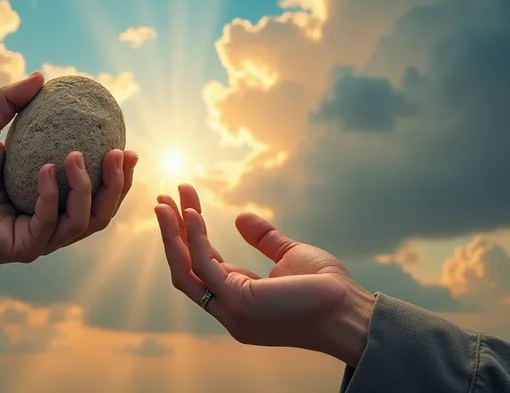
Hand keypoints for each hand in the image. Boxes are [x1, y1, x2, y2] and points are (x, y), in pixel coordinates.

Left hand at [0, 72, 136, 289]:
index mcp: (53, 197)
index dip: (119, 173)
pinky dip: (52, 195)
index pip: (98, 190)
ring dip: (88, 188)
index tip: (126, 146)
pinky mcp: (28, 248)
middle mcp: (54, 218)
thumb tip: (41, 76)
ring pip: (86, 221)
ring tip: (77, 156)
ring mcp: (43, 236)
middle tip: (120, 153)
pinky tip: (45, 170)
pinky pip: (50, 224)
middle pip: (103, 210)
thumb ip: (11, 101)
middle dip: (118, 184)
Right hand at [154, 184, 375, 366]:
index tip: (183, 203)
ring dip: (172, 234)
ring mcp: (230, 309)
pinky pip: (205, 266)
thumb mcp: (289, 255)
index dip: (189, 235)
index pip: (202, 265)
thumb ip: (264, 238)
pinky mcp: (239, 302)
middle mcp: (227, 308)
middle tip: (161, 199)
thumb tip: (240, 217)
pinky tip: (192, 214)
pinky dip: (194, 238)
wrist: (350, 312)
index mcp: (237, 298)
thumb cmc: (326, 290)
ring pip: (185, 269)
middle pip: (185, 268)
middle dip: (171, 233)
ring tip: (163, 202)